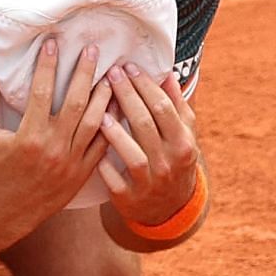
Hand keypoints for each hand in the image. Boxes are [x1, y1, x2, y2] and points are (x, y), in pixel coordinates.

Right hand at [0, 39, 111, 243]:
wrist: (6, 212)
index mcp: (29, 136)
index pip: (42, 92)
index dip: (47, 65)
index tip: (53, 45)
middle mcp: (53, 147)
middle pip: (76, 102)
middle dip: (85, 72)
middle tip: (92, 50)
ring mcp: (71, 161)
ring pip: (96, 122)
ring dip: (104, 95)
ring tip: (111, 73)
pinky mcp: (82, 173)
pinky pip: (102, 145)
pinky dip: (112, 124)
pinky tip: (116, 106)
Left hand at [97, 65, 199, 223]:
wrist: (170, 208)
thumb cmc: (173, 160)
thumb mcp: (182, 134)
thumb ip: (175, 105)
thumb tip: (166, 73)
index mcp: (183, 142)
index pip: (162, 107)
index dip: (145, 85)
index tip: (128, 67)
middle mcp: (168, 162)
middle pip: (145, 124)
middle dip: (126, 96)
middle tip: (110, 74)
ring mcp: (149, 183)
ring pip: (132, 154)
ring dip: (115, 131)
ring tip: (100, 109)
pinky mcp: (129, 198)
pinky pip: (114, 180)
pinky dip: (104, 165)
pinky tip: (92, 146)